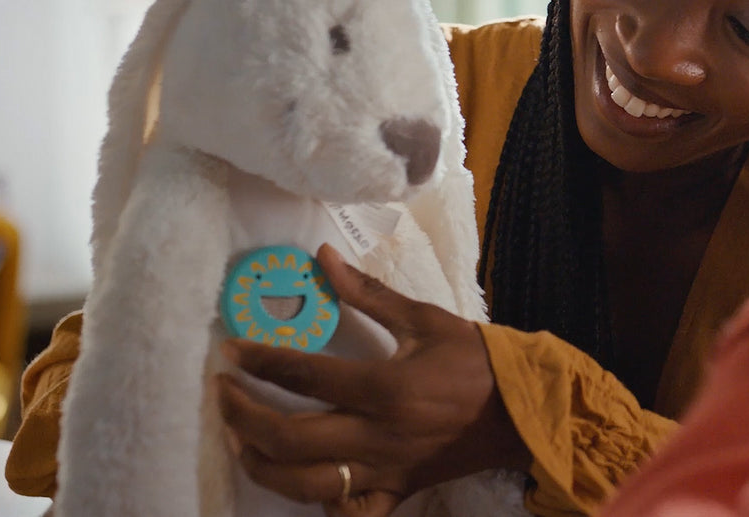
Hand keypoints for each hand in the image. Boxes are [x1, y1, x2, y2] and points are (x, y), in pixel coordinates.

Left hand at [217, 243, 528, 516]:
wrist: (523, 409)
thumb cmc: (476, 359)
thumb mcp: (424, 318)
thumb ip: (369, 293)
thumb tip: (322, 257)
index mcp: (386, 387)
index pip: (305, 375)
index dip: (260, 361)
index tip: (232, 350)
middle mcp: (378, 435)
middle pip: (289, 438)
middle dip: (243, 416)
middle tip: (225, 393)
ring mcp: (385, 471)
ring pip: (305, 486)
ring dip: (262, 465)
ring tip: (241, 439)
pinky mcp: (397, 492)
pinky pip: (350, 514)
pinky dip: (320, 507)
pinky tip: (299, 484)